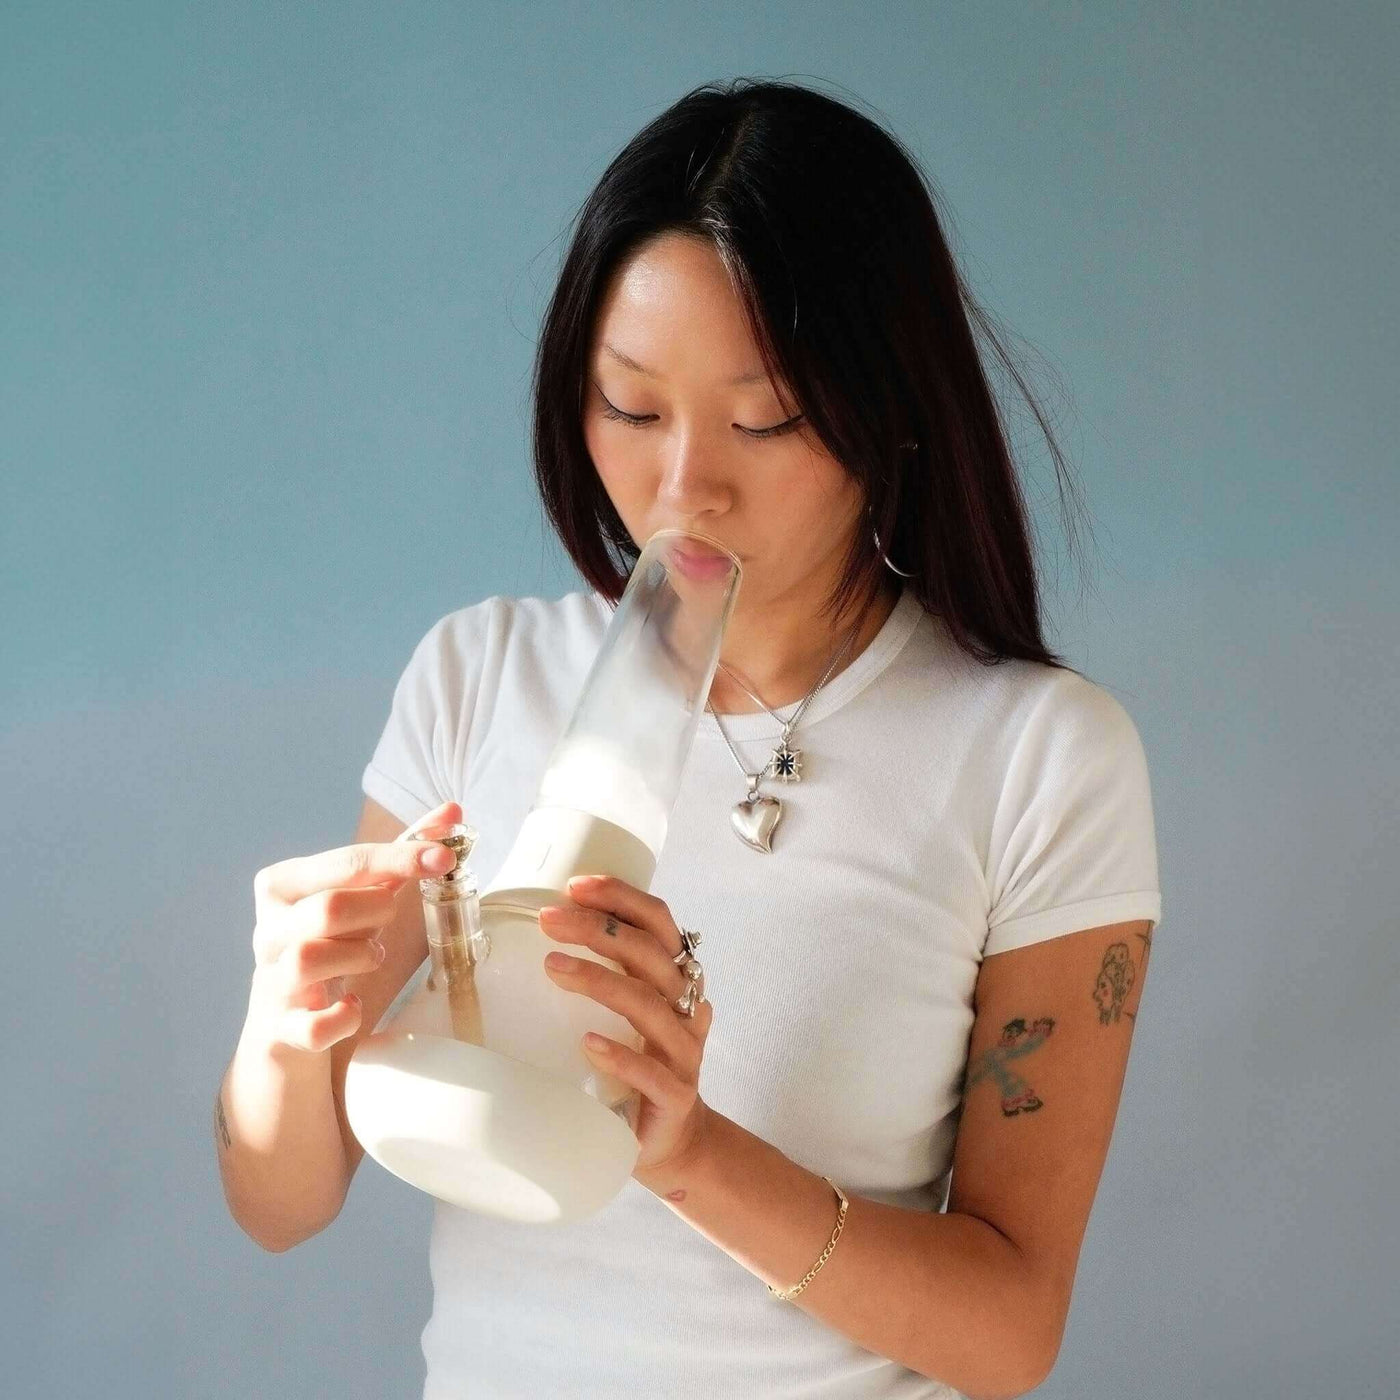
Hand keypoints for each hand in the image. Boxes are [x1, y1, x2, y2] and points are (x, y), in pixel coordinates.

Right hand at [247, 801, 462, 1052]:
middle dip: (376, 911)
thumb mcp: (363, 895)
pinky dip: (342, 1017)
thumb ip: (403, 854)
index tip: (445, 857)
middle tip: (387, 921)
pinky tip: (352, 1007)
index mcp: (282, 885)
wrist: (286, 1025)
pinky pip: (313, 1025)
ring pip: (312, 959)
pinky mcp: (279, 1030)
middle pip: (330, 908)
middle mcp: (267, 929)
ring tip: (370, 957)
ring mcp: (269, 980)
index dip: (400, 858)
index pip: (346, 862)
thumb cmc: (331, 945)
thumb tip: (453, 810)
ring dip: (360, 957)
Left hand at [539, 875, 714, 1176]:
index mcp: (673, 978)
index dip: (622, 897)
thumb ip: (603, 971)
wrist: (669, 1137)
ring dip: (600, 980)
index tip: (576, 885)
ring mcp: (684, 1053)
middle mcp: (685, 1008)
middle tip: (549, 920)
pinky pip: (652, 1072)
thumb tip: (540, 930)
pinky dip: (621, 1054)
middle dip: (599, 929)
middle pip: (649, 954)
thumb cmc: (636, 1063)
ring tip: (553, 968)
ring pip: (649, 1005)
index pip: (658, 922)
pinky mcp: (676, 1097)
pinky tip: (588, 1044)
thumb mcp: (623, 1010)